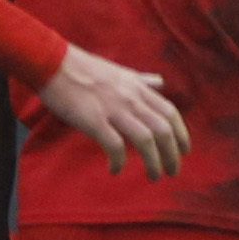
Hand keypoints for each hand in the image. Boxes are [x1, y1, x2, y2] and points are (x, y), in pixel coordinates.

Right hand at [41, 46, 188, 174]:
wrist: (54, 63)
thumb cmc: (85, 69)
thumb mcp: (121, 71)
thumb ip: (142, 80)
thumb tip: (160, 82)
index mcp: (139, 88)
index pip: (170, 113)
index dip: (181, 134)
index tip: (184, 151)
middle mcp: (132, 99)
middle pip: (163, 130)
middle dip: (172, 154)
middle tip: (172, 172)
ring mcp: (114, 109)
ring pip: (146, 139)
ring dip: (153, 162)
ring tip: (153, 176)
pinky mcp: (94, 120)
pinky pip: (115, 145)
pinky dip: (119, 161)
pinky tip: (115, 170)